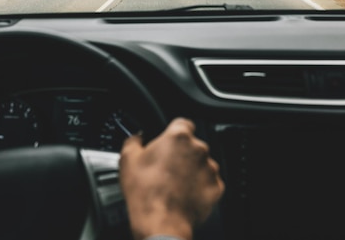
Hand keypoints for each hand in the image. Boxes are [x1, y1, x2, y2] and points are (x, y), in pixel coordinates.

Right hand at [119, 118, 224, 239]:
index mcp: (178, 137)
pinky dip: (199, 187)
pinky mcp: (216, 187)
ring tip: (174, 185)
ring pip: (201, 164)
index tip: (168, 141)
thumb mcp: (128, 159)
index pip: (183, 123)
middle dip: (181, 154)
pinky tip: (184, 194)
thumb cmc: (145, 192)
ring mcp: (210, 168)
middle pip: (191, 145)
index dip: (173, 132)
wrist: (161, 223)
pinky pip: (208, 182)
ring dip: (191, 170)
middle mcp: (198, 149)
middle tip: (165, 168)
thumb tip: (137, 137)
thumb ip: (134, 140)